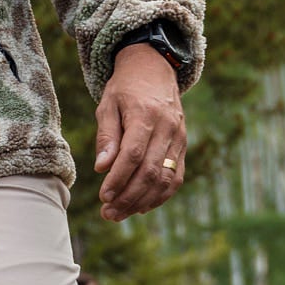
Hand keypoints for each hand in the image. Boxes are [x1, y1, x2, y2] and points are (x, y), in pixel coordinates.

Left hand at [94, 43, 186, 222]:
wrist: (155, 71)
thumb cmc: (125, 89)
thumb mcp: (108, 105)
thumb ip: (106, 136)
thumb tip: (102, 167)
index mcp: (145, 115)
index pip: (133, 155)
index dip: (119, 179)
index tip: (103, 196)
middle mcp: (167, 129)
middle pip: (150, 171)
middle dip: (128, 197)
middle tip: (108, 213)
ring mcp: (179, 139)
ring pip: (165, 179)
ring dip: (142, 201)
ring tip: (119, 214)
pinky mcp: (183, 147)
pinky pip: (176, 178)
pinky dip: (160, 196)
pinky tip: (141, 207)